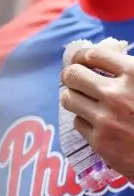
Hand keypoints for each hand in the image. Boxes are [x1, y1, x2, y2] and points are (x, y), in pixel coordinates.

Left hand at [60, 47, 133, 177]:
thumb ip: (132, 70)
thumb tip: (110, 54)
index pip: (92, 54)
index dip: (81, 56)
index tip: (81, 60)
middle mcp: (116, 94)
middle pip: (72, 75)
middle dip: (71, 75)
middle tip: (74, 79)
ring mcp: (106, 118)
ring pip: (69, 98)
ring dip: (74, 97)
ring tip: (83, 99)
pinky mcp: (100, 141)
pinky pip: (78, 122)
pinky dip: (85, 120)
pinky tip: (97, 122)